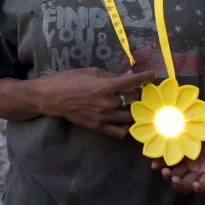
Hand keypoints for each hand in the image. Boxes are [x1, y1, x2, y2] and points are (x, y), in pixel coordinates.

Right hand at [36, 67, 156, 138]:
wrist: (51, 98)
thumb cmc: (69, 80)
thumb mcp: (91, 72)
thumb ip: (112, 75)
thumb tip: (129, 74)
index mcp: (104, 86)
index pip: (132, 81)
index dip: (146, 77)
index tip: (153, 74)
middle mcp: (106, 103)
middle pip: (133, 99)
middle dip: (137, 93)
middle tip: (137, 90)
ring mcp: (102, 117)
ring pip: (129, 116)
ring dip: (134, 109)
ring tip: (133, 104)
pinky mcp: (98, 127)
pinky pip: (120, 132)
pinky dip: (127, 127)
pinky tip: (127, 120)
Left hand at [151, 113, 204, 194]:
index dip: (200, 189)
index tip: (195, 185)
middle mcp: (197, 169)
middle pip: (186, 184)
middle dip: (179, 185)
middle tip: (174, 179)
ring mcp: (186, 161)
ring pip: (175, 174)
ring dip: (168, 176)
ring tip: (164, 171)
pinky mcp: (178, 150)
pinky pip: (167, 159)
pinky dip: (160, 162)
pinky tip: (155, 163)